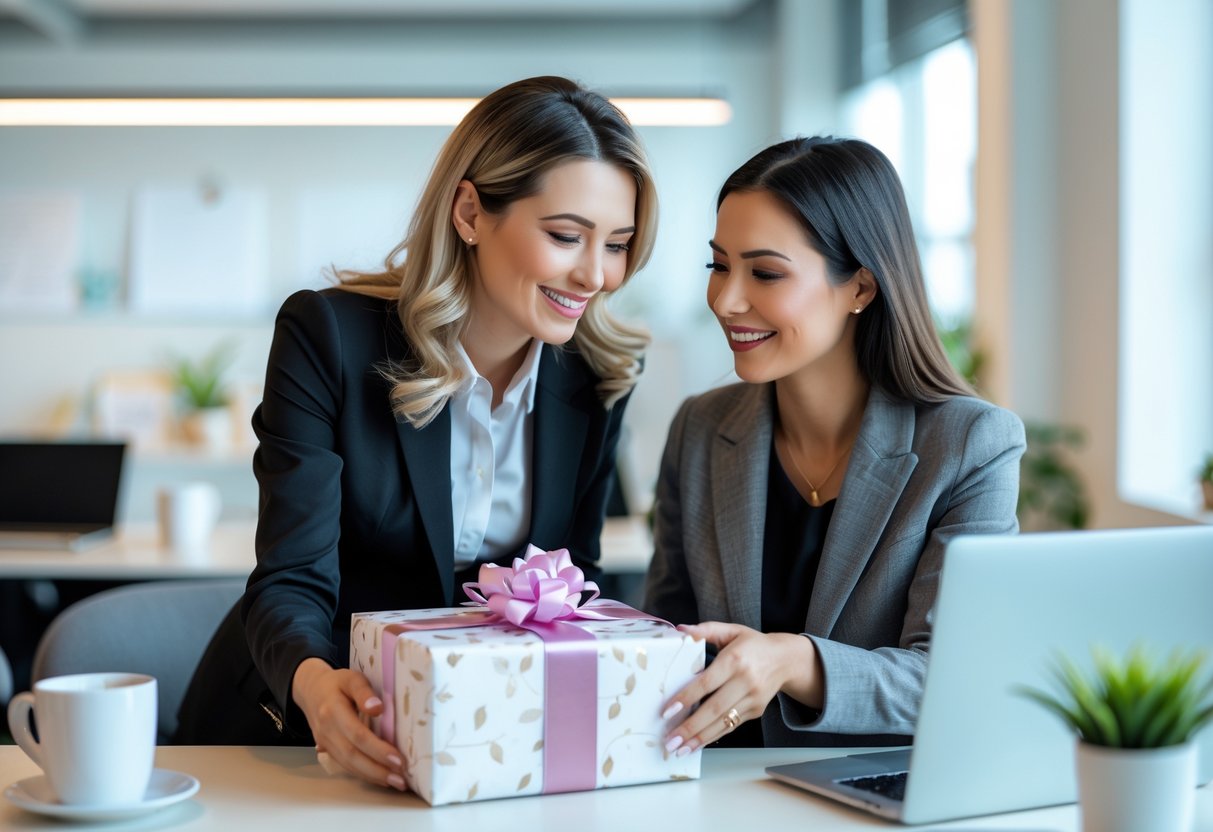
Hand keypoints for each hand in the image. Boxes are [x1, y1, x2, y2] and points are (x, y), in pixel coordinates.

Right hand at [291, 657, 405, 790]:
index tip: (398, 759)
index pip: (357, 734)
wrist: (311, 690)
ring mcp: (325, 742)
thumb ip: (364, 691)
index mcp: (333, 710)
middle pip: (352, 755)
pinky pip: (345, 765)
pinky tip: (381, 778)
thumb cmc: (337, 683)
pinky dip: (364, 774)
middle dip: (378, 769)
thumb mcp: (351, 678)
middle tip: (401, 779)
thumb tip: (378, 708)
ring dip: (373, 776)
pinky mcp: (327, 750)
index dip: (377, 749)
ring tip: (396, 782)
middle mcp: (327, 730)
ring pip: (348, 764)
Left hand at [660, 622, 821, 754]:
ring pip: (723, 722)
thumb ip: (706, 630)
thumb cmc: (753, 644)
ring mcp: (753, 699)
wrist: (786, 659)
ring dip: (700, 738)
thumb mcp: (732, 630)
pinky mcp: (756, 711)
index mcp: (735, 659)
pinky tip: (697, 744)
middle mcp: (745, 681)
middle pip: (714, 708)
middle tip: (670, 740)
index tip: (667, 711)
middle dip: (691, 727)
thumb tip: (680, 630)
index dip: (687, 698)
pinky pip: (732, 726)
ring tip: (680, 750)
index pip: (706, 683)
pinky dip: (713, 736)